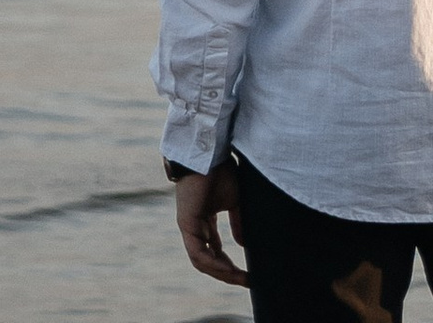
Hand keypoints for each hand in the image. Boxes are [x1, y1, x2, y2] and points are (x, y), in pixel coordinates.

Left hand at [173, 157, 250, 288]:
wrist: (209, 152)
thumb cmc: (220, 170)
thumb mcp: (234, 201)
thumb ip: (237, 222)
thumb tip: (244, 244)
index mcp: (204, 220)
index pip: (214, 249)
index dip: (228, 262)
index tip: (245, 272)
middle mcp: (194, 227)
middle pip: (208, 259)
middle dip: (226, 272)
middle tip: (245, 280)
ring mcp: (188, 227)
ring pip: (202, 261)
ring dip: (221, 271)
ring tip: (239, 277)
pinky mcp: (186, 224)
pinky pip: (198, 252)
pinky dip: (213, 262)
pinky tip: (226, 268)